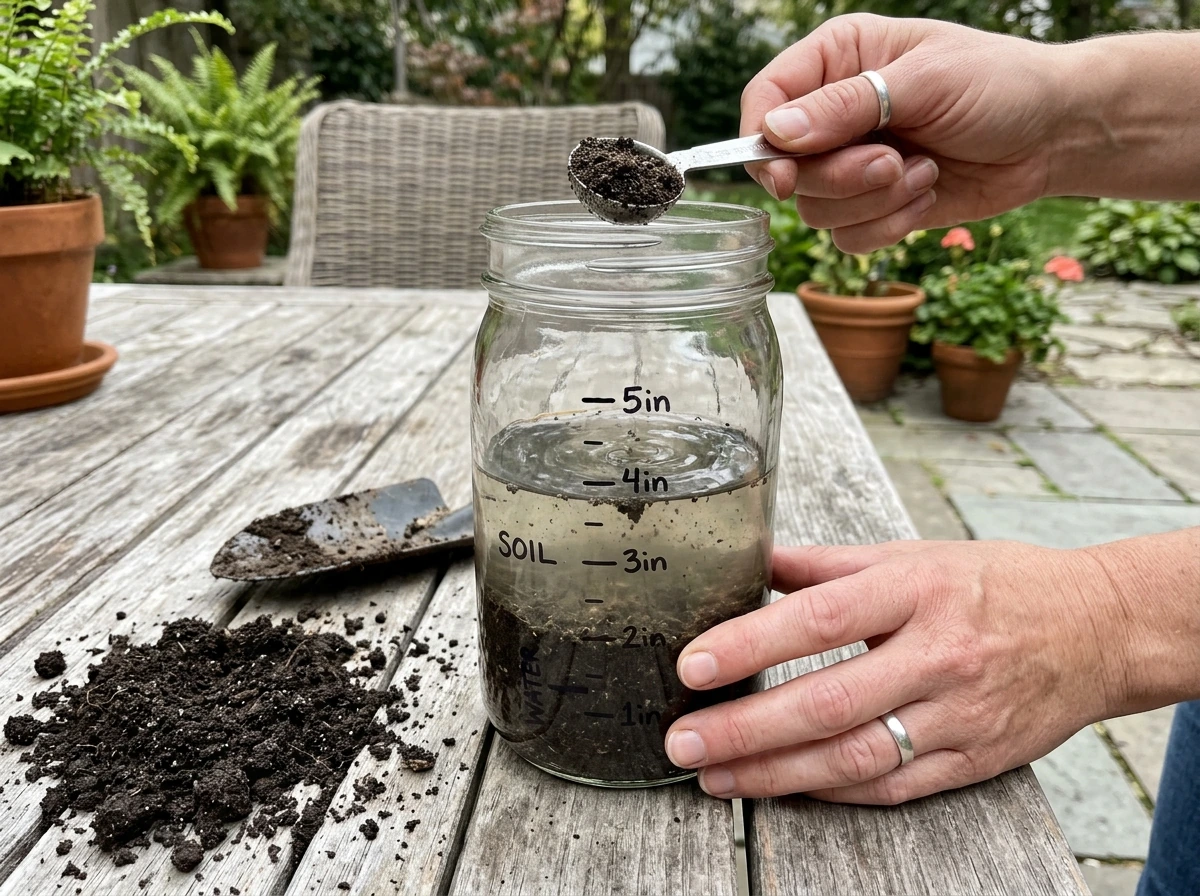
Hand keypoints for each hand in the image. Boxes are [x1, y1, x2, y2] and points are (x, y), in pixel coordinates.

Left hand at [664, 540, 1127, 803]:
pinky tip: (786, 788)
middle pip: (828, 701)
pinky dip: (834, 792)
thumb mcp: (914, 554)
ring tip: (717, 777)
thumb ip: (828, 563)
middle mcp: (938, 654)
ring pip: (856, 757)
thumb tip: (754, 562)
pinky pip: (894, 787)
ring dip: (776, 774)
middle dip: (745, 728)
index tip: (695, 665)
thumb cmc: (996, 583)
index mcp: (916, 590)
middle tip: (684, 741)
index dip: (751, 644)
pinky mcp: (976, 758)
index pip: (820, 618)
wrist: (1099, 628)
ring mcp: (960, 713)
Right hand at [740, 15, 1062, 252]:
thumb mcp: (925, 81)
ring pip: (815, 209)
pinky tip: (927, 195)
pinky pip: (847, 237)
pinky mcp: (873, 204)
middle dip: (840, 176)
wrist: (1053, 134)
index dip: (762, 141)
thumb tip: (777, 133)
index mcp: (838, 59)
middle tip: (891, 162)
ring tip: (922, 173)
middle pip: (785, 166)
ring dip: (872, 201)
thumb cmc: (1000, 85)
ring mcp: (852, 162)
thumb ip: (847, 105)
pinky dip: (889, 226)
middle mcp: (834, 113)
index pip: (766, 98)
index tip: (784, 176)